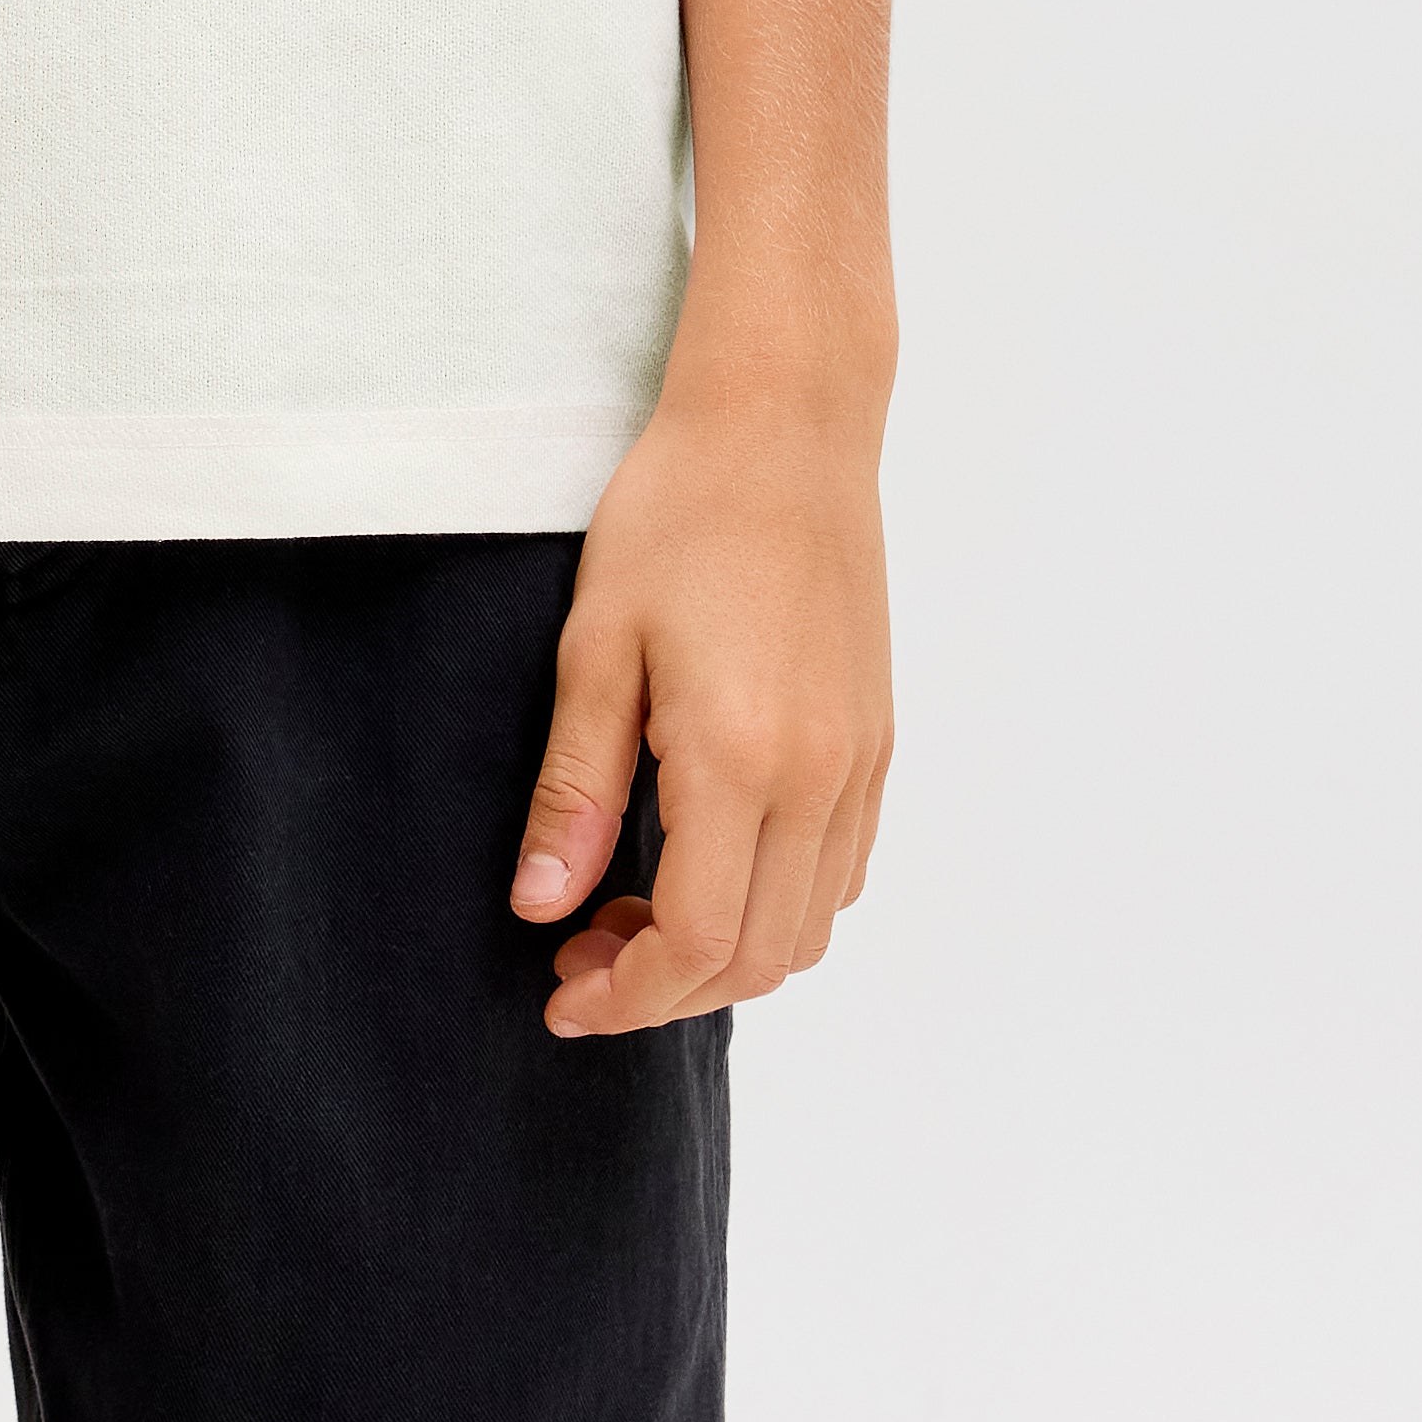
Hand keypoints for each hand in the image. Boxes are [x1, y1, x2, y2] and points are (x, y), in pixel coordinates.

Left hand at [508, 372, 891, 1035]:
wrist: (784, 426)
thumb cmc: (675, 514)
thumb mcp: (596, 647)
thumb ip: (575, 790)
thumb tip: (542, 908)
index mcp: (743, 758)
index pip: (696, 939)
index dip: (627, 993)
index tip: (560, 995)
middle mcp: (821, 777)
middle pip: (760, 956)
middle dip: (666, 988)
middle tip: (579, 953)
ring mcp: (862, 762)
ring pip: (810, 927)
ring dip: (724, 953)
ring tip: (631, 910)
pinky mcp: (879, 741)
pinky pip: (839, 870)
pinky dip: (777, 904)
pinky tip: (705, 861)